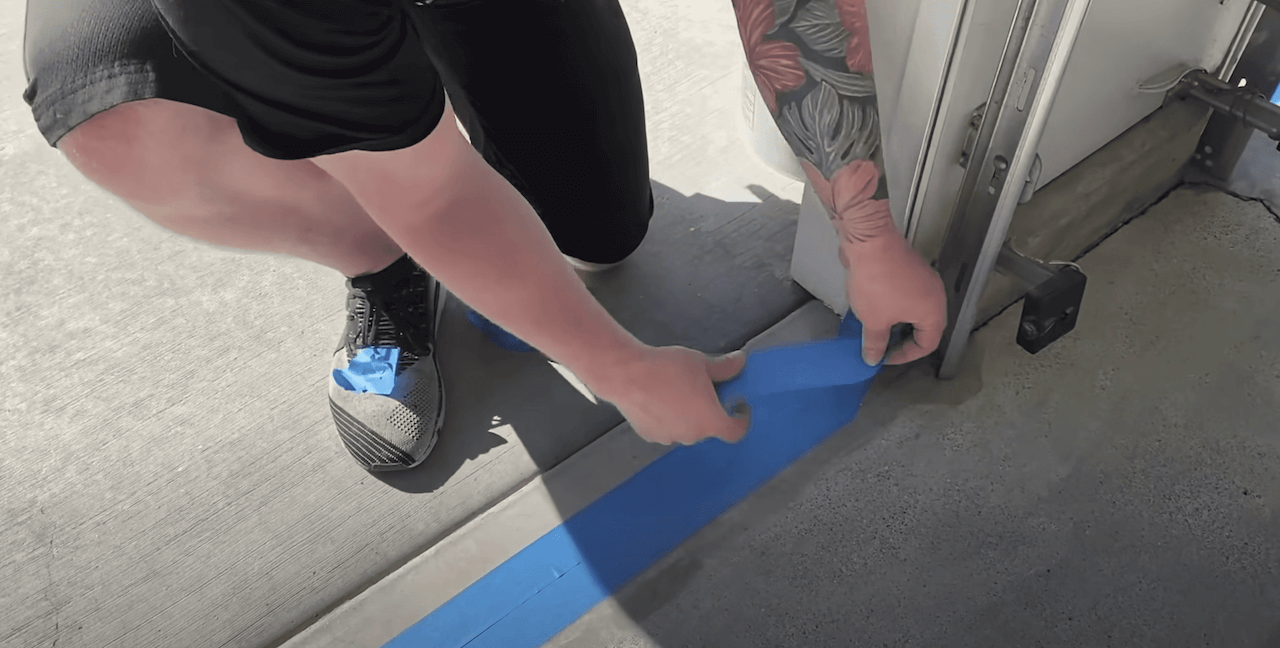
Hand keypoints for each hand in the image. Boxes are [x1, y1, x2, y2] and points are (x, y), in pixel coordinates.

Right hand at [590, 346, 750, 444]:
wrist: (627, 375)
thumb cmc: (668, 368)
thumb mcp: (701, 362)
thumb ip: (724, 367)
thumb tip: (740, 362)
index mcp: (710, 421)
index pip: (735, 432)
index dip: (740, 421)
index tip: (737, 405)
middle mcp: (692, 436)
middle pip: (708, 427)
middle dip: (709, 411)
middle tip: (703, 390)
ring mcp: (669, 438)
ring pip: (686, 428)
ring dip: (687, 415)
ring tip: (677, 391)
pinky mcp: (649, 435)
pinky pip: (666, 428)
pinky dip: (667, 418)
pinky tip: (658, 398)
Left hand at [843, 236, 946, 365]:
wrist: (869, 241)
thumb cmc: (876, 283)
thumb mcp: (873, 320)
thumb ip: (875, 343)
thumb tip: (873, 358)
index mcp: (933, 311)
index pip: (928, 344)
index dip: (906, 356)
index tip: (884, 357)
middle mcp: (935, 295)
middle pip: (924, 327)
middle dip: (902, 340)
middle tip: (881, 346)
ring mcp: (923, 280)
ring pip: (914, 310)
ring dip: (897, 323)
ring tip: (876, 330)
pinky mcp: (909, 269)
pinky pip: (906, 296)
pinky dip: (894, 306)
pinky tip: (875, 309)